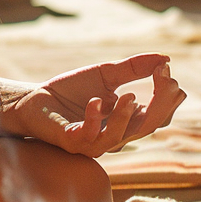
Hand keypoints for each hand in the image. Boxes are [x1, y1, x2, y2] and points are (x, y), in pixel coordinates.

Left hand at [1, 54, 184, 157]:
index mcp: (127, 121)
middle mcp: (116, 136)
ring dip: (127, 116)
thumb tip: (166, 59)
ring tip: (130, 95)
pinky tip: (96, 100)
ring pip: (121, 137)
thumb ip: (133, 69)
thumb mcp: (105, 75)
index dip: (167, 95)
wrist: (33, 99)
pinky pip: (89, 136)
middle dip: (160, 105)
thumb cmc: (70, 90)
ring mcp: (94, 142)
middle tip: (163, 80)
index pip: (158, 115)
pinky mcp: (72, 142)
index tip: (165, 69)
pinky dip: (95, 118)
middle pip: (148, 127)